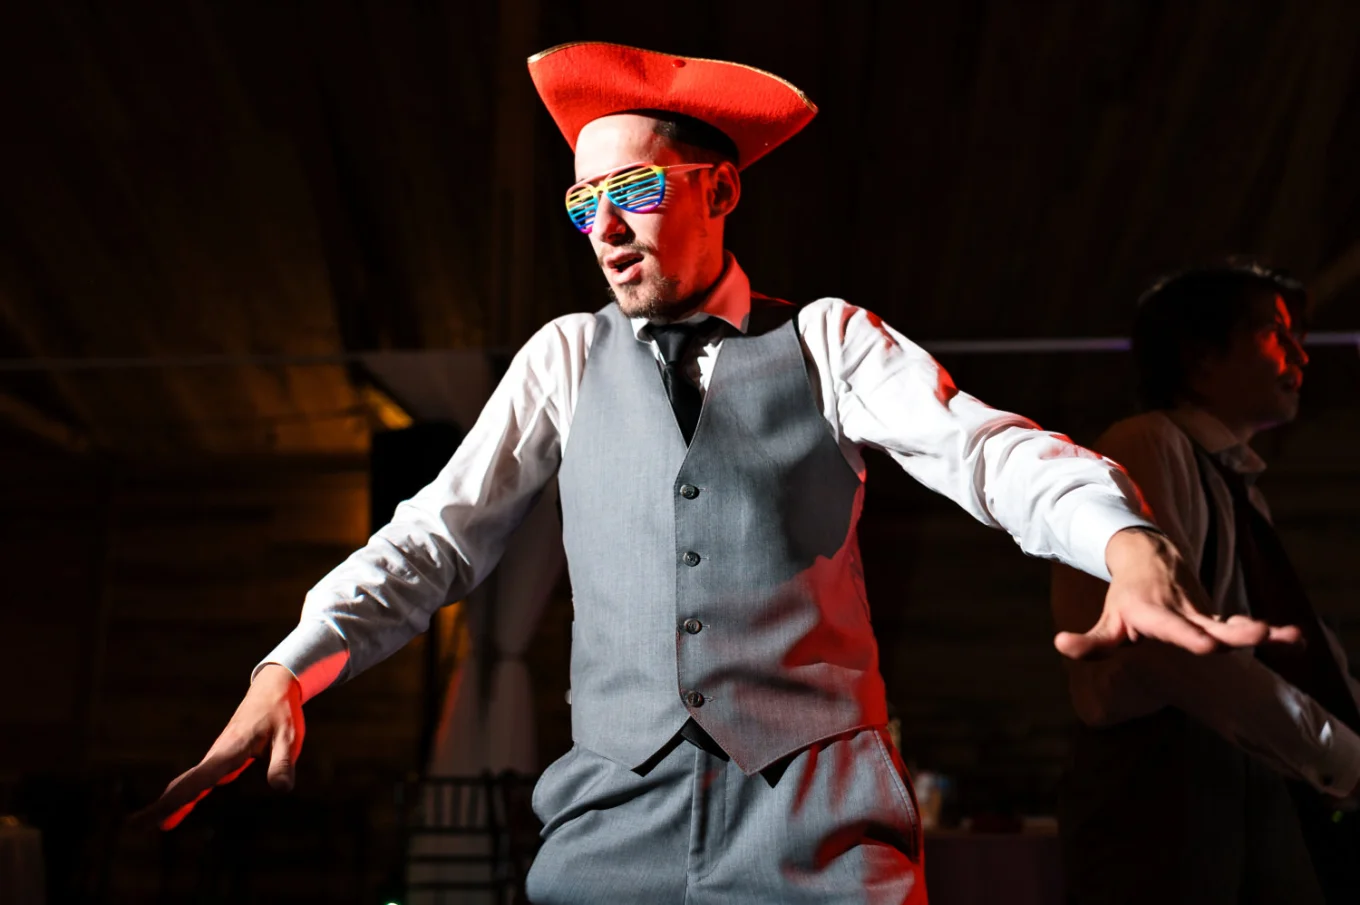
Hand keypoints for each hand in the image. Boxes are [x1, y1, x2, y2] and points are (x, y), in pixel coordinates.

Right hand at [129, 664, 304, 829]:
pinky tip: (179, 811)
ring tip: (151, 825)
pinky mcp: (222, 758)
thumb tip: (282, 789)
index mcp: (228, 752)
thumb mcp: (289, 738)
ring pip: (188, 783)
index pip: (196, 783)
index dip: (172, 804)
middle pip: (184, 785)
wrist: (272, 690)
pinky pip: (199, 780)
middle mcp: (217, 756)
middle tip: (133, 827)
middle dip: (161, 806)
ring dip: (170, 803)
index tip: (148, 820)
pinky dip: (184, 796)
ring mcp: (217, 757)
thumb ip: (283, 763)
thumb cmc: (281, 713)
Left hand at [1054, 527, 1301, 659]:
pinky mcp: (1214, 615)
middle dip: (1228, 634)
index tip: (1207, 645)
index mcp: (1153, 614)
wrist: (1149, 555)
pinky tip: (1295, 639)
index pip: (1170, 628)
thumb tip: (1061, 645)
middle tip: (1250, 639)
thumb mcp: (1108, 620)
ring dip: (1257, 631)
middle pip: (1206, 626)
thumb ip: (1091, 641)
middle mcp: (1181, 612)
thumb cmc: (1126, 598)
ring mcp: (1201, 613)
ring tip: (1287, 637)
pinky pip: (1240, 625)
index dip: (1187, 635)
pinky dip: (1270, 631)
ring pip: (1230, 625)